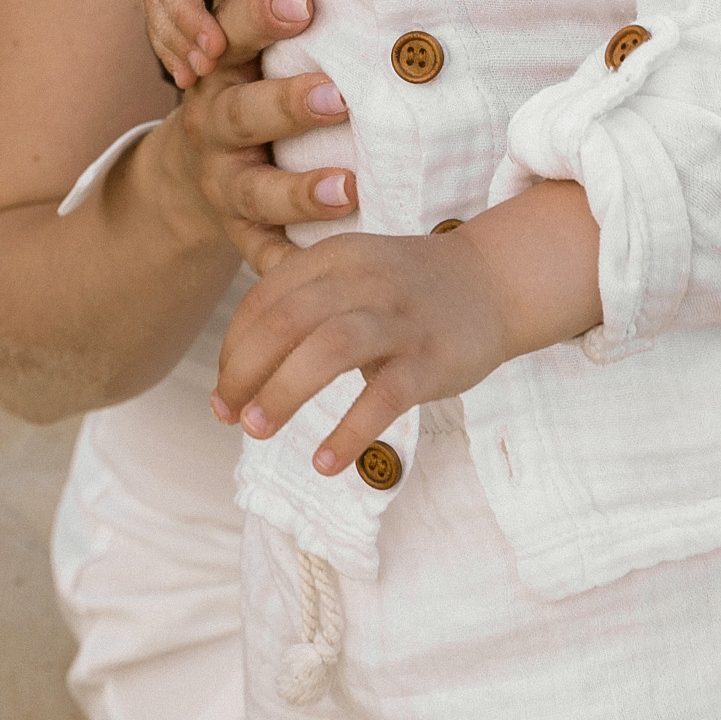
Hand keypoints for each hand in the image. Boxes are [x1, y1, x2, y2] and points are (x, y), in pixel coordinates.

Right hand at [147, 0, 356, 272]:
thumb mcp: (250, 44)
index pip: (235, 34)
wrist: (190, 172)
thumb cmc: (250, 84)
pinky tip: (327, 269)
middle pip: (242, 113)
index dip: (262, 16)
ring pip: (254, 190)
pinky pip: (260, 254)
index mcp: (222, 67)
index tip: (304, 0)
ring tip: (348, 189)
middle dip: (287, 104)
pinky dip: (287, 264)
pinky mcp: (237, 232)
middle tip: (338, 96)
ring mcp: (223, 183)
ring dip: (298, 192)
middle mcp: (214, 123)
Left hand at [213, 229, 512, 473]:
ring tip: (257, 431)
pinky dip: (349, 432)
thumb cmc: (405, 291)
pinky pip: (384, 398)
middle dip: (245, 372)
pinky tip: (324, 462)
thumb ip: (299, 311)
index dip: (233, 349)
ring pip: (330, 349)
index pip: (265, 300)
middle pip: (286, 321)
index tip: (224, 392)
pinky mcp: (432, 359)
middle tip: (229, 415)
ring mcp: (400, 319)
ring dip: (283, 392)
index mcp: (335, 257)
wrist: (496, 281)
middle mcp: (364, 280)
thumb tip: (236, 379)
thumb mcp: (350, 276)